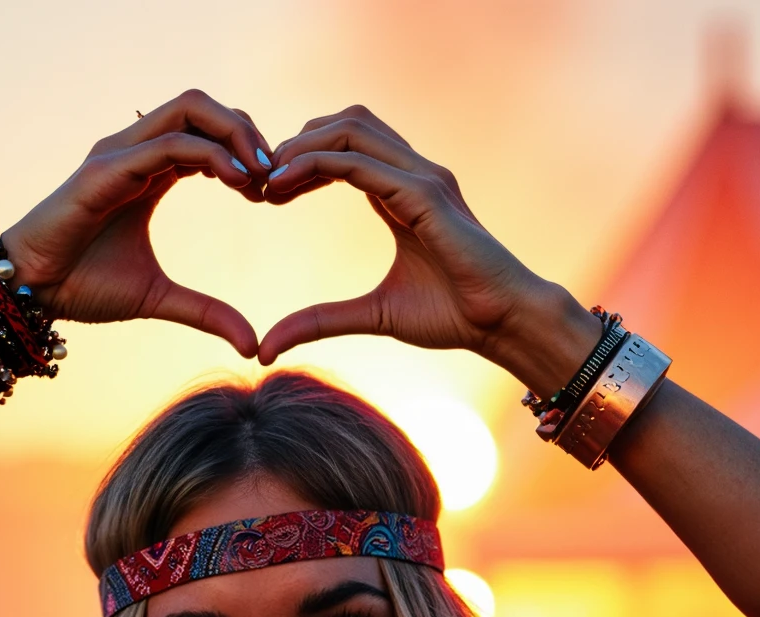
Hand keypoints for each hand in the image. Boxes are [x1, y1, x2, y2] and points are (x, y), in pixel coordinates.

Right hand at [0, 91, 269, 356]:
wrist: (29, 293)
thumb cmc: (83, 287)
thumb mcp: (159, 298)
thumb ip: (207, 313)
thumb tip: (252, 345)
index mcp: (149, 170)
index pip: (207, 132)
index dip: (245, 151)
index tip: (270, 191)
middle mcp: (135, 150)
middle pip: (203, 106)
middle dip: (247, 131)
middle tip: (275, 175)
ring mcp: (120, 153)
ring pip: (190, 109)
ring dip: (235, 134)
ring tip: (261, 175)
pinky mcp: (106, 168)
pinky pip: (170, 144)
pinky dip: (211, 154)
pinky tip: (237, 181)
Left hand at [255, 107, 599, 392]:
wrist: (501, 323)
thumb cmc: (452, 315)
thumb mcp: (371, 316)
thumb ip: (320, 321)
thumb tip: (268, 349)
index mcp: (402, 191)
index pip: (345, 149)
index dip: (301, 161)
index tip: (265, 193)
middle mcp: (412, 173)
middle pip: (345, 124)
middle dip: (296, 143)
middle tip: (257, 181)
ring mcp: (421, 178)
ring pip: (350, 129)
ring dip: (300, 147)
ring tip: (266, 180)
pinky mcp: (424, 194)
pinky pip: (359, 163)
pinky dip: (316, 165)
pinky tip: (284, 186)